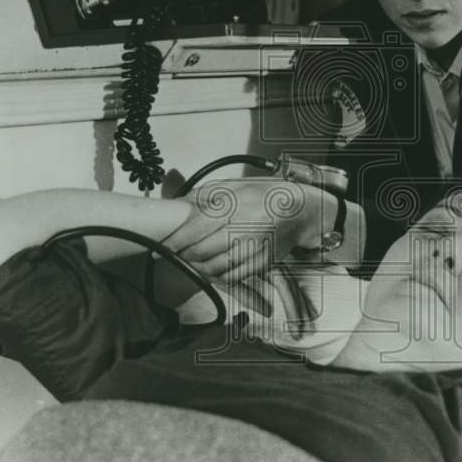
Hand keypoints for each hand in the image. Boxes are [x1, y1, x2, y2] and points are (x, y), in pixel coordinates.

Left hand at [161, 178, 330, 283]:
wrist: (300, 210)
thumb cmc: (266, 196)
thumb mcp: (234, 186)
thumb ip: (204, 195)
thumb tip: (178, 206)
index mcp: (233, 206)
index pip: (194, 228)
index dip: (173, 240)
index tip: (160, 246)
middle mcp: (242, 228)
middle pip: (200, 250)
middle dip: (183, 255)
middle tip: (174, 254)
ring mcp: (252, 248)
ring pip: (213, 266)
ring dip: (197, 266)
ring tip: (191, 260)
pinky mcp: (260, 263)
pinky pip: (231, 275)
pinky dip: (217, 274)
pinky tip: (211, 267)